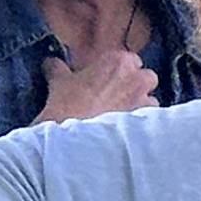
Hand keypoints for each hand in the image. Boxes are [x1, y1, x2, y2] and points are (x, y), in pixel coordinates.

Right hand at [38, 44, 158, 123]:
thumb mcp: (58, 82)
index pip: (130, 60)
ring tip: (122, 117)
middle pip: (147, 78)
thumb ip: (57, 68)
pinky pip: (148, 121)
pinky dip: (140, 125)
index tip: (110, 81)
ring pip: (150, 100)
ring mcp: (144, 101)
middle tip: (118, 98)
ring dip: (140, 106)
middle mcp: (137, 78)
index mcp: (118, 61)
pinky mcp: (145, 123)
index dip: (121, 72)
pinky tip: (124, 131)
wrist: (72, 139)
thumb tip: (50, 62)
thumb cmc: (67, 105)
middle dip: (137, 87)